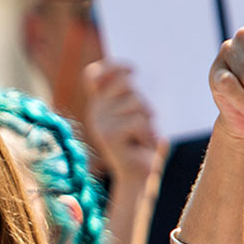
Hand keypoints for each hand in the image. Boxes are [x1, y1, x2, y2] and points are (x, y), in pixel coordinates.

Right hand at [82, 61, 166, 188]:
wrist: (138, 177)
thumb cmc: (142, 144)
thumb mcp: (138, 116)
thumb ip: (132, 97)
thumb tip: (136, 77)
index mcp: (100, 104)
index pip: (94, 75)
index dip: (112, 66)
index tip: (133, 70)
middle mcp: (95, 111)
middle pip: (124, 84)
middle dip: (143, 99)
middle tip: (148, 119)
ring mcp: (99, 123)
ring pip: (135, 103)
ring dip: (148, 121)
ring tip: (144, 137)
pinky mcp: (108, 135)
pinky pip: (137, 121)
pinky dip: (147, 133)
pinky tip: (142, 145)